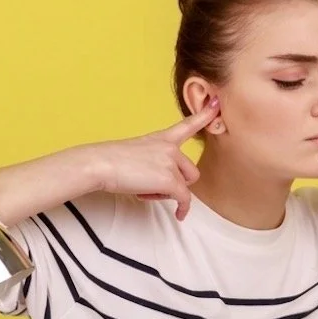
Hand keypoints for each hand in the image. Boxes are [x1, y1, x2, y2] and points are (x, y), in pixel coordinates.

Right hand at [82, 98, 218, 219]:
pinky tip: (179, 215)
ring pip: (184, 186)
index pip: (187, 125)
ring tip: (145, 190)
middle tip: (151, 186)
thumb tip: (160, 182)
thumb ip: (154, 162)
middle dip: (176, 183)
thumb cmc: (110, 161)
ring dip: (169, 194)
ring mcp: (171, 163)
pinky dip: (182, 208)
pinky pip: (184, 198)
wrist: (100, 164)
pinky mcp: (170, 180)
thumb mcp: (136, 153)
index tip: (216, 103)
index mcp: (161, 138)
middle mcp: (170, 148)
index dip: (204, 115)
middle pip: (189, 171)